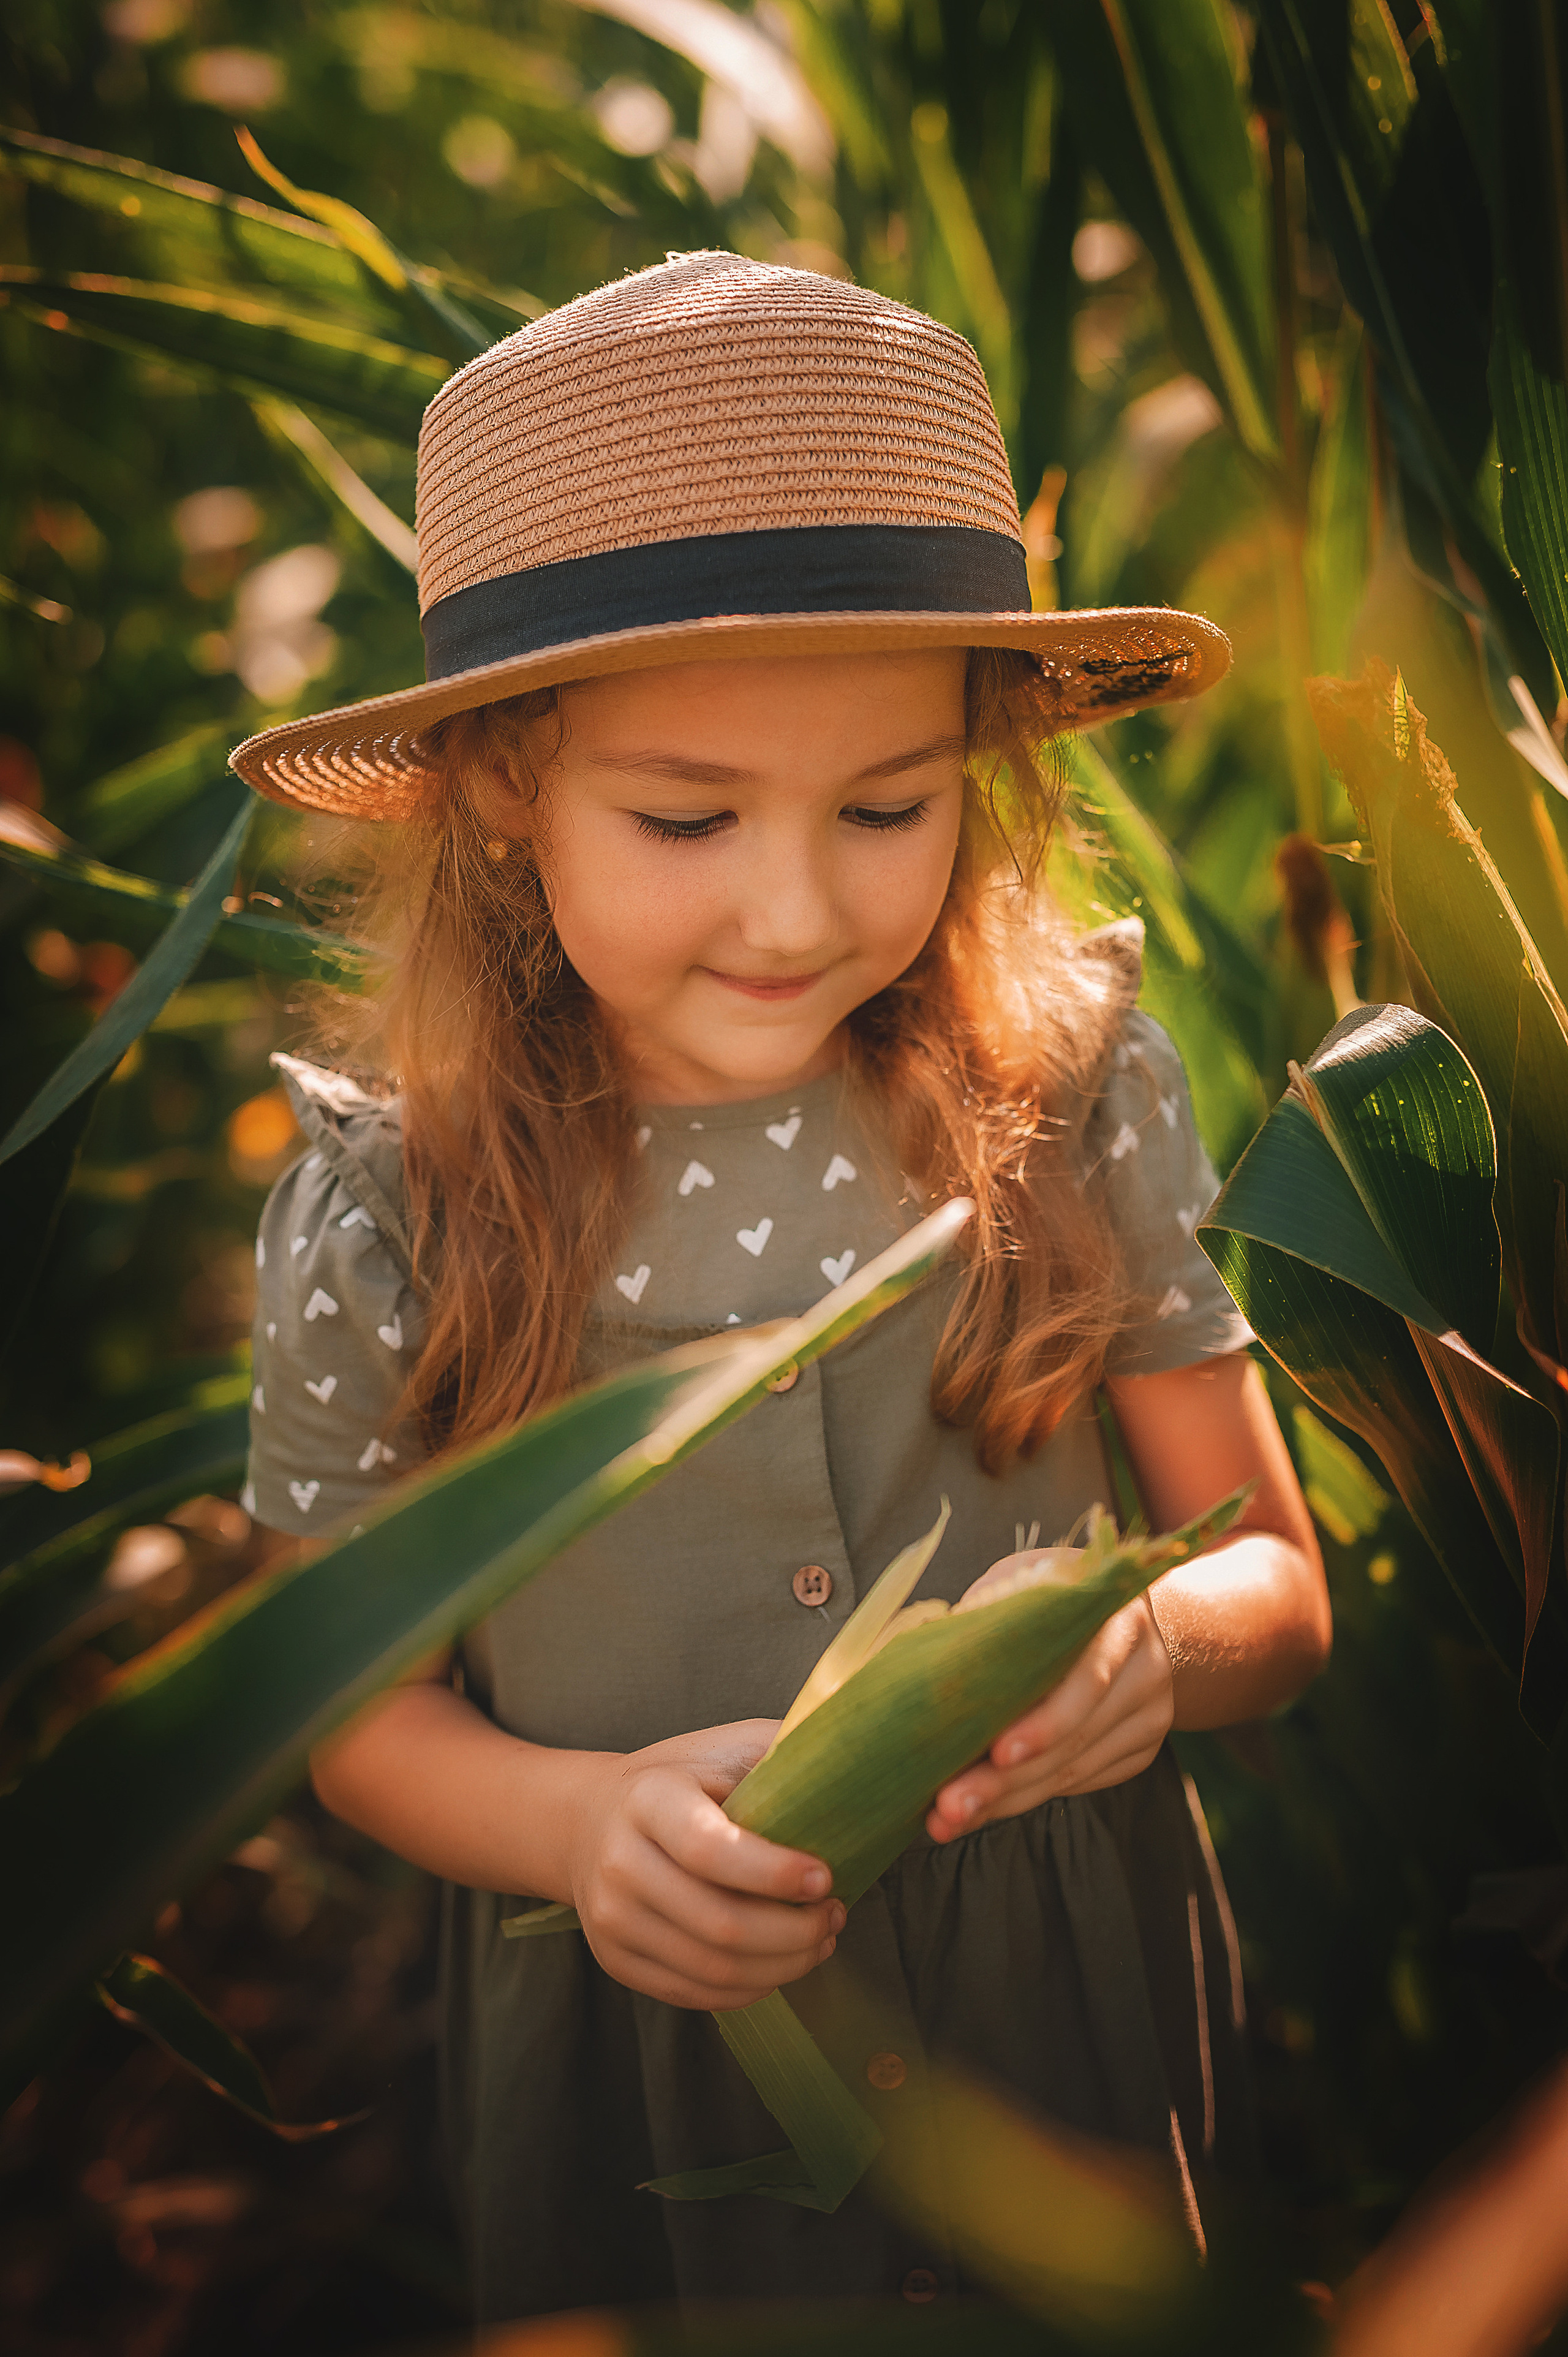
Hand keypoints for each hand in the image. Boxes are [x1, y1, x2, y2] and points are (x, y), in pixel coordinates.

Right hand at [567, 1718, 844, 2009]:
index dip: (774, 1874)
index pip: (709, 1849)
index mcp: (647, 1798)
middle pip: (719, 1924)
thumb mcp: (725, 1748)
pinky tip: (781, 1962)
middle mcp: (619, 1862)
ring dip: (783, 1966)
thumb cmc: (681, 1779)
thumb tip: (858, 1771)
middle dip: (795, 1932)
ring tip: (820, 1940)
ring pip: (712, 1969)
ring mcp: (612, 1918)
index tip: (827, 1878)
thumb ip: (782, 1755)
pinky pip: (695, 1994)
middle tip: (835, 1915)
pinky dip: (751, 1987)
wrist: (592, 1820)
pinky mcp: (616, 1960)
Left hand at [925, 1560, 1173, 1840]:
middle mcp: (1146, 1669)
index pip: (1089, 1678)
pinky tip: (983, 1809)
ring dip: (1007, 1799)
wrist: (1128, 1619)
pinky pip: (1080, 1783)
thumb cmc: (1056, 1595)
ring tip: (948, 1819)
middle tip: (950, 1807)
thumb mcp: (1027, 1582)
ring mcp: (1150, 1715)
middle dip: (1007, 1778)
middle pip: (1075, 1737)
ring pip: (1073, 1770)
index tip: (997, 1753)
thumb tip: (923, 1650)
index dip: (1045, 1721)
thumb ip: (991, 1616)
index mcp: (1119, 1618)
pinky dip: (1028, 1796)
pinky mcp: (1140, 1749)